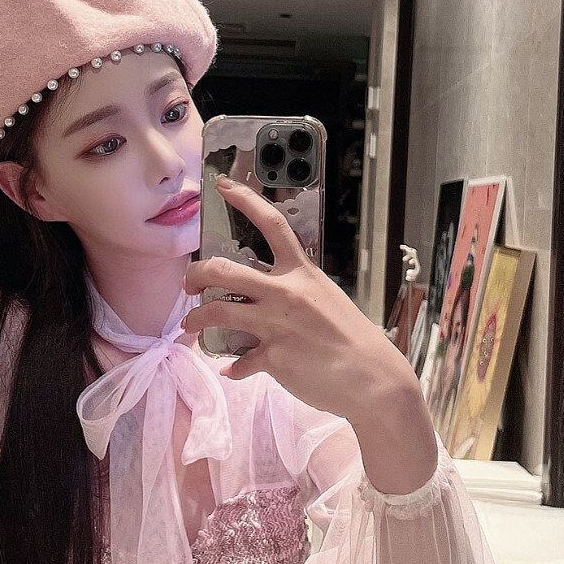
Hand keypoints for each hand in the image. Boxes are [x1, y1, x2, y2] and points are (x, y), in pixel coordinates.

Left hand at [181, 174, 407, 418]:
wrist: (372, 378)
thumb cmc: (353, 338)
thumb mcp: (326, 298)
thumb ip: (296, 292)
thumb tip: (268, 299)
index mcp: (302, 273)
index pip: (271, 224)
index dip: (245, 200)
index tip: (223, 185)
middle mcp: (285, 293)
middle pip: (224, 270)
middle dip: (196, 273)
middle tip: (191, 283)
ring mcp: (276, 325)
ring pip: (217, 311)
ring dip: (196, 318)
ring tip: (192, 324)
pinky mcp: (273, 357)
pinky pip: (238, 361)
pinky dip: (232, 367)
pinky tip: (232, 370)